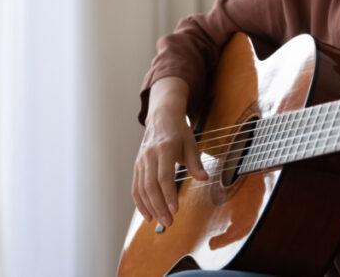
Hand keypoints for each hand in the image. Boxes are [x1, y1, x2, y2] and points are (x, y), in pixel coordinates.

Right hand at [132, 77, 207, 226]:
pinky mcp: (137, 166)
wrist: (162, 117)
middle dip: (159, 206)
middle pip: (150, 186)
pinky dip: (140, 202)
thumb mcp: (191, 143)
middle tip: (169, 222)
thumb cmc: (178, 131)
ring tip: (160, 221)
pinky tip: (147, 214)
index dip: (168, 195)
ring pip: (141, 188)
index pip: (164, 176)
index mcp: (164, 148)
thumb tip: (203, 178)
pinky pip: (136, 187)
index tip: (175, 209)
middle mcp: (149, 155)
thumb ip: (196, 162)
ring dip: (149, 208)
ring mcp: (141, 161)